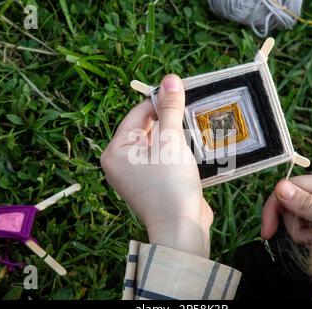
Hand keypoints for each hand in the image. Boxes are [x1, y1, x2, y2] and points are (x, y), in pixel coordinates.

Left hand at [100, 75, 212, 257]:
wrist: (182, 228)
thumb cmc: (171, 183)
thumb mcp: (170, 140)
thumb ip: (170, 109)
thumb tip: (171, 78)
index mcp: (116, 152)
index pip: (137, 115)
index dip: (159, 102)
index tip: (182, 93)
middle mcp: (122, 163)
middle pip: (148, 129)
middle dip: (169, 119)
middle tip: (191, 111)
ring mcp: (138, 175)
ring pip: (159, 143)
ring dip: (176, 134)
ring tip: (195, 126)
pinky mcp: (155, 183)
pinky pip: (165, 158)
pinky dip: (178, 150)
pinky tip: (195, 145)